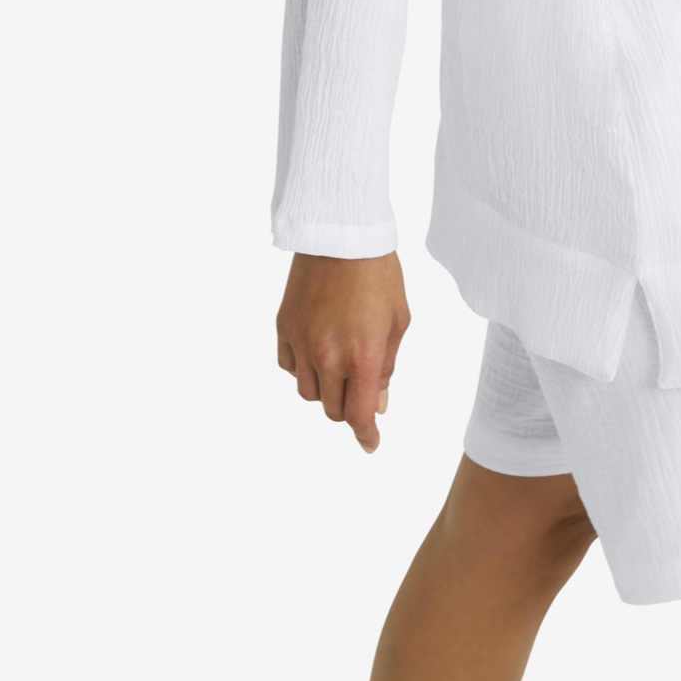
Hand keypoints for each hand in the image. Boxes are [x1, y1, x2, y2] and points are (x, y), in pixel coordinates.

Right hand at [276, 250, 410, 452]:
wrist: (341, 236)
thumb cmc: (378, 275)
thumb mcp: (397, 322)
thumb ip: (385, 367)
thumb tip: (379, 404)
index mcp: (362, 356)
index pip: (359, 415)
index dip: (366, 434)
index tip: (371, 444)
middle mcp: (328, 356)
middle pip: (333, 409)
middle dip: (349, 408)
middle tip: (361, 391)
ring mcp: (302, 343)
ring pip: (309, 393)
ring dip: (326, 390)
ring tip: (340, 365)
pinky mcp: (284, 329)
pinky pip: (289, 367)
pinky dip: (303, 369)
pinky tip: (318, 351)